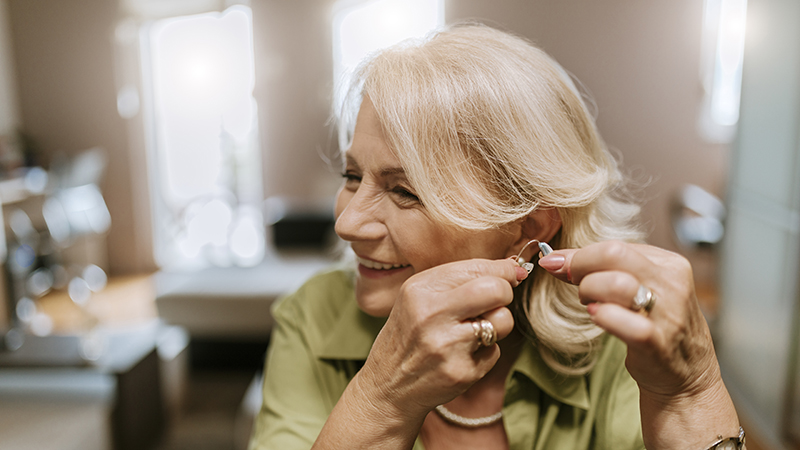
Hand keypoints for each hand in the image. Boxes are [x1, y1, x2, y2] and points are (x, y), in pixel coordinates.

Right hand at [356, 258, 525, 423]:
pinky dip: (484, 352)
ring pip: (503, 321)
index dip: (504, 270)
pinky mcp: (461, 372)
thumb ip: (459, 279)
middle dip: (506, 293)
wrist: (387, 387)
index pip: (477, 267)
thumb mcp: (418, 297)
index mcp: (419, 289)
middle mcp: (431, 314)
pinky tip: (461, 356)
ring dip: (496, 325)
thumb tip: (513, 266)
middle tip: (495, 301)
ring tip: (473, 331)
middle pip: (497, 290)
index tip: (512, 274)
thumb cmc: (408, 335)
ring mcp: (447, 346)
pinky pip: (495, 351)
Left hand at [538, 241, 739, 448]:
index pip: (615, 245)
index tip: (558, 264)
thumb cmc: (654, 326)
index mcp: (669, 263)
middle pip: (613, 254)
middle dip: (580, 266)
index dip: (580, 254)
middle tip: (571, 283)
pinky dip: (603, 317)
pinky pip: (624, 322)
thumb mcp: (637, 288)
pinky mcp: (658, 342)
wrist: (686, 377)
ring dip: (589, 291)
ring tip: (590, 304)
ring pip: (616, 283)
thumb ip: (603, 269)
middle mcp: (672, 283)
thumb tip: (555, 259)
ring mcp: (668, 313)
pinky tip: (598, 318)